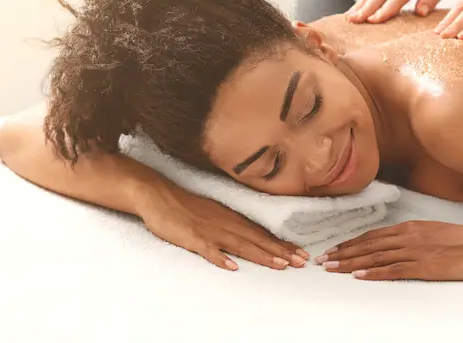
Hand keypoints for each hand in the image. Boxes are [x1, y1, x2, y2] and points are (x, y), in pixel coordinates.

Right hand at [136, 183, 308, 270]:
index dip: (282, 245)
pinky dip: (221, 258)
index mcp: (233, 219)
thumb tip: (250, 237)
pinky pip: (209, 250)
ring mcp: (210, 231)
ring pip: (241, 245)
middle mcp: (226, 224)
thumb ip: (232, 225)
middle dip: (281, 252)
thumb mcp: (216, 213)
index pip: (262, 234)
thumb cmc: (187, 206)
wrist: (160, 196)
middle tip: (301, 262)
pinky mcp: (193, 238)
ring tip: (280, 265)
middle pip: (258, 240)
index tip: (301, 254)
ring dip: (262, 255)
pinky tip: (233, 267)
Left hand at [315, 221, 462, 280]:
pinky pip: (394, 270)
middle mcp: (409, 236)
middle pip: (369, 245)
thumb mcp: (435, 231)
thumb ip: (414, 236)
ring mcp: (416, 252)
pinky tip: (360, 276)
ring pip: (376, 257)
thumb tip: (397, 243)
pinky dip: (375, 273)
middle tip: (323, 260)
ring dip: (351, 263)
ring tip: (333, 268)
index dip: (351, 243)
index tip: (335, 249)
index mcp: (411, 227)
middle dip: (343, 253)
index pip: (373, 235)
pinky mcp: (426, 267)